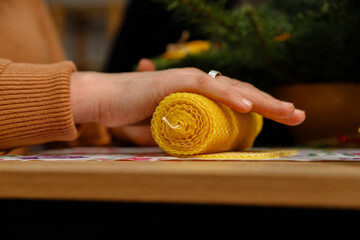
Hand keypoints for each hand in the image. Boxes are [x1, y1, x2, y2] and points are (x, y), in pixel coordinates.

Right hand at [70, 58, 304, 132]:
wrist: (104, 101)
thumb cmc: (133, 114)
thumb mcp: (169, 128)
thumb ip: (187, 134)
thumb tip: (204, 145)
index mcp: (199, 95)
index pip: (236, 100)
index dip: (262, 108)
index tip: (284, 119)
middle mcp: (198, 84)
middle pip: (242, 92)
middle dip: (272, 104)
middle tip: (298, 115)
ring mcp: (187, 81)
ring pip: (231, 88)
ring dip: (260, 99)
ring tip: (287, 111)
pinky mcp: (173, 82)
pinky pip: (205, 87)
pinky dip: (227, 95)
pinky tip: (247, 105)